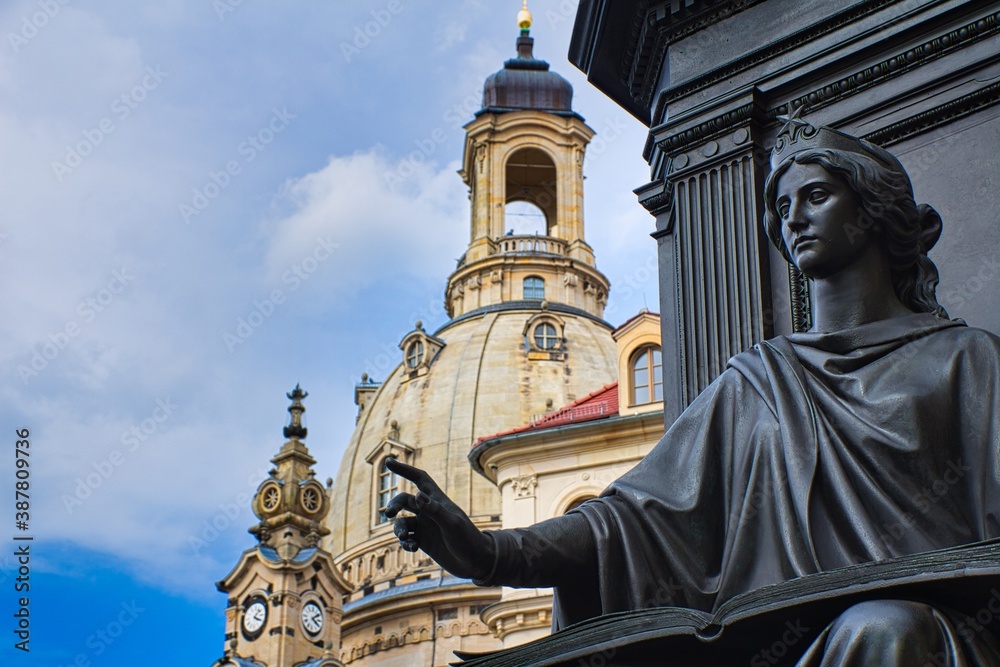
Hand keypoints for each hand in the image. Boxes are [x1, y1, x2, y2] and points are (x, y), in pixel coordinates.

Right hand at [383, 458, 494, 580]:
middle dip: (394, 504)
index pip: (419, 479)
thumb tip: (417, 495)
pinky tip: (412, 548)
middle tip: (389, 513)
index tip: (388, 462)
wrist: (477, 562)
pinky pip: (406, 539)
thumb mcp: (452, 524)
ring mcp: (426, 527)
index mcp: (437, 501)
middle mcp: (429, 511)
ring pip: (402, 522)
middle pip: (405, 500)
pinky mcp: (423, 542)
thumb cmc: (468, 539)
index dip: (404, 470)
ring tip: (404, 537)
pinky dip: (405, 542)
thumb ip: (435, 510)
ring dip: (398, 529)